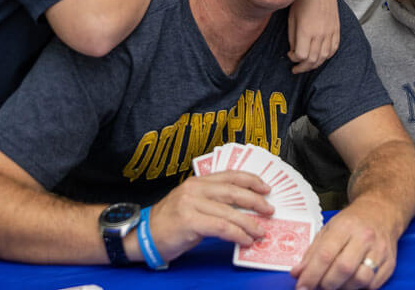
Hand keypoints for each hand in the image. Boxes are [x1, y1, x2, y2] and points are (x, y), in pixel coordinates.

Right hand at [146, 171, 273, 264]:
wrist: (145, 236)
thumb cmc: (171, 223)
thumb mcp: (193, 204)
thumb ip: (214, 202)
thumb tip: (245, 209)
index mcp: (197, 181)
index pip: (230, 175)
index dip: (251, 180)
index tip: (266, 188)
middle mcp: (194, 189)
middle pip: (233, 191)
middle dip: (255, 201)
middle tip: (269, 210)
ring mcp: (190, 204)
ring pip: (229, 211)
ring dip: (249, 223)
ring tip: (260, 232)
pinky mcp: (189, 221)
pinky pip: (221, 227)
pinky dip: (237, 234)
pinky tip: (245, 240)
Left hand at [287, 0, 339, 73]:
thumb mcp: (291, 18)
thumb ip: (292, 37)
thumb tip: (294, 52)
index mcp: (306, 31)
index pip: (301, 55)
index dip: (294, 59)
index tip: (290, 55)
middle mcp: (320, 33)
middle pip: (313, 60)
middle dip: (303, 67)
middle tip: (296, 69)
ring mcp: (330, 32)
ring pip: (324, 57)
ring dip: (315, 64)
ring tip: (308, 64)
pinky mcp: (336, 29)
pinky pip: (334, 48)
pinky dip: (327, 56)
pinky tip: (321, 56)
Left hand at [292, 198, 394, 289]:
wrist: (382, 211)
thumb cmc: (352, 221)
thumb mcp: (328, 229)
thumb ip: (312, 252)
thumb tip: (297, 274)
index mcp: (345, 226)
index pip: (325, 255)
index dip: (311, 275)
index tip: (301, 286)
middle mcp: (365, 237)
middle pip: (343, 269)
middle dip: (326, 284)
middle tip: (318, 286)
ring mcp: (380, 250)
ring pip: (360, 280)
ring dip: (343, 287)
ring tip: (335, 283)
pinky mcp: (390, 263)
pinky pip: (373, 285)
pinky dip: (359, 288)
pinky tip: (351, 280)